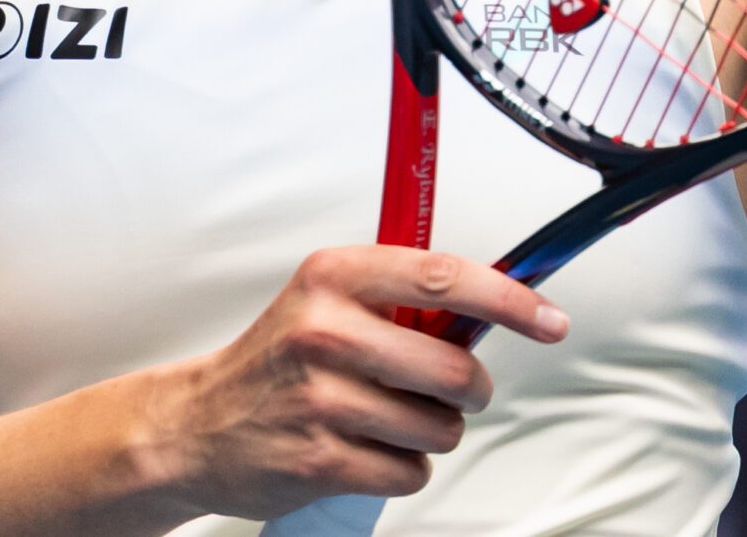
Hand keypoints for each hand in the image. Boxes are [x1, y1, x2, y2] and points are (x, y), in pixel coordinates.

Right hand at [152, 246, 570, 518]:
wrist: (196, 426)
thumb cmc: (277, 359)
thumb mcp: (327, 300)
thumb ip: (402, 297)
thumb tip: (496, 304)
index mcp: (332, 277)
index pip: (444, 278)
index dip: (510, 300)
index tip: (550, 319)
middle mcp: (325, 331)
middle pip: (454, 368)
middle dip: (469, 389)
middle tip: (449, 389)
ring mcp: (321, 400)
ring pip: (439, 426)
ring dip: (433, 431)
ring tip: (390, 419)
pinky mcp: (319, 459)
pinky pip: (410, 471)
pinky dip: (403, 467)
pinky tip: (367, 450)